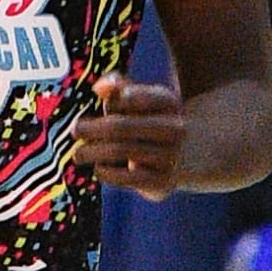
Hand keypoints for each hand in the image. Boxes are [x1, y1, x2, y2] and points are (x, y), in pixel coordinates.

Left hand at [71, 77, 185, 197]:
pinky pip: (127, 178)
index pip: (130, 97)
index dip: (112, 103)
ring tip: (79, 154)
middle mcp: (174, 129)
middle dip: (91, 129)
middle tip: (75, 130)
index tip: (104, 109)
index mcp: (169, 103)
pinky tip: (98, 168)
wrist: (196, 155)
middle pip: (119, 126)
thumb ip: (119, 88)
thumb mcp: (145, 99)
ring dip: (93, 152)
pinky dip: (107, 172)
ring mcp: (170, 157)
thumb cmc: (156, 121)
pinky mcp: (163, 182)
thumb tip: (98, 88)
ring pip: (120, 151)